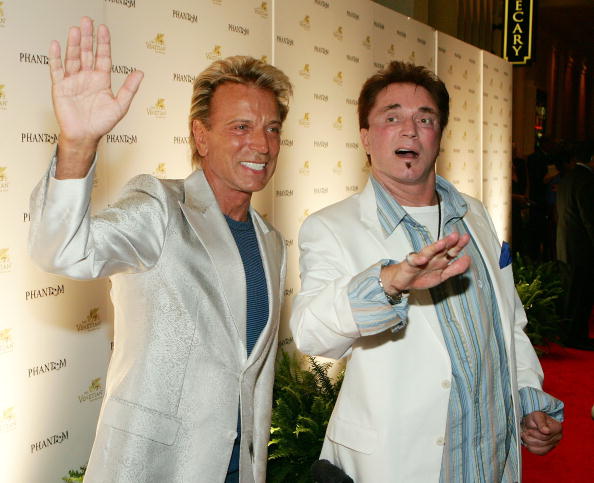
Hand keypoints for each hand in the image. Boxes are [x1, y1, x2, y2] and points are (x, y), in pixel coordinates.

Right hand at [49, 16, 142, 177]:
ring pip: (73, 58)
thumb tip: (140, 72)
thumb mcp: (120, 106)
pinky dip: (55, 58)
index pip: (103, 57)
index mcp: (101, 80)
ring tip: (75, 29)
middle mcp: (87, 77)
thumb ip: (129, 89)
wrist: (85, 136)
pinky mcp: (60, 87)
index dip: (103, 43)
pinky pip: (57, 70)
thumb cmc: (102, 123)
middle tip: (87, 21)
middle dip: (87, 38)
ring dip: (73, 43)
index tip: (103, 28)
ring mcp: (73, 81)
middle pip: (86, 53)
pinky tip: (56, 45)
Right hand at [381, 231, 470, 293]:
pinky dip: (418, 259)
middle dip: (448, 242)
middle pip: (441, 248)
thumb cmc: (421, 277)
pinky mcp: (410, 264)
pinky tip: (422, 259)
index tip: (465, 238)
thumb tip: (468, 259)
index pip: (451, 250)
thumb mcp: (442, 276)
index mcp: (440, 260)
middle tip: (455, 236)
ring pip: (428, 252)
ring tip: (441, 244)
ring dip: (434, 248)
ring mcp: (420, 259)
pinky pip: (414, 261)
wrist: (402, 282)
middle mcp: (432, 257)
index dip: (458, 245)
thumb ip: (456, 268)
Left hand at [521, 411, 562, 454]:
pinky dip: (531, 448)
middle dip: (531, 437)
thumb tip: (547, 431)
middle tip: (526, 432)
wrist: (532, 422)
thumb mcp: (536, 416)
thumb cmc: (535, 419)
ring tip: (527, 436)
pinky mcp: (548, 449)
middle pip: (542, 442)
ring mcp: (554, 444)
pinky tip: (528, 442)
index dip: (534, 433)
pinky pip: (540, 452)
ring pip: (540, 449)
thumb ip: (541, 422)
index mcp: (557, 427)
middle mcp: (558, 437)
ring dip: (530, 442)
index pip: (545, 435)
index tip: (529, 429)